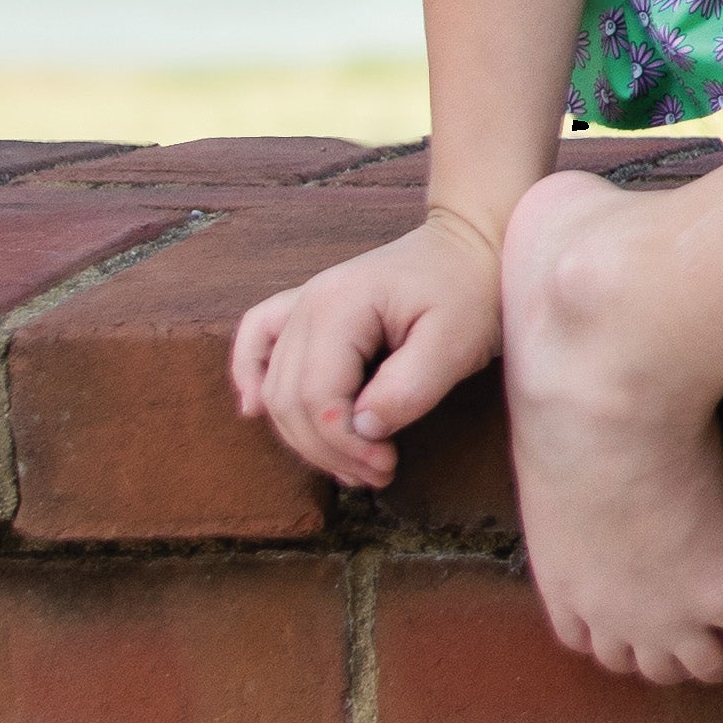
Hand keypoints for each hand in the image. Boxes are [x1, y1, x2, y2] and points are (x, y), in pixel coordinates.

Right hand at [228, 212, 505, 488]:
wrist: (475, 246)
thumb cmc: (472, 291)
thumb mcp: (457, 342)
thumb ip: (409, 388)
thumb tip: (364, 428)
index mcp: (341, 305)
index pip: (317, 395)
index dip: (344, 443)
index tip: (385, 467)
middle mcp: (309, 302)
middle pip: (290, 398)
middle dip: (328, 449)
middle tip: (377, 475)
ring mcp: (303, 302)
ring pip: (274, 386)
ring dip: (304, 436)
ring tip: (354, 466)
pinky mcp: (307, 308)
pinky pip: (257, 339)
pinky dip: (248, 374)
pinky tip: (255, 411)